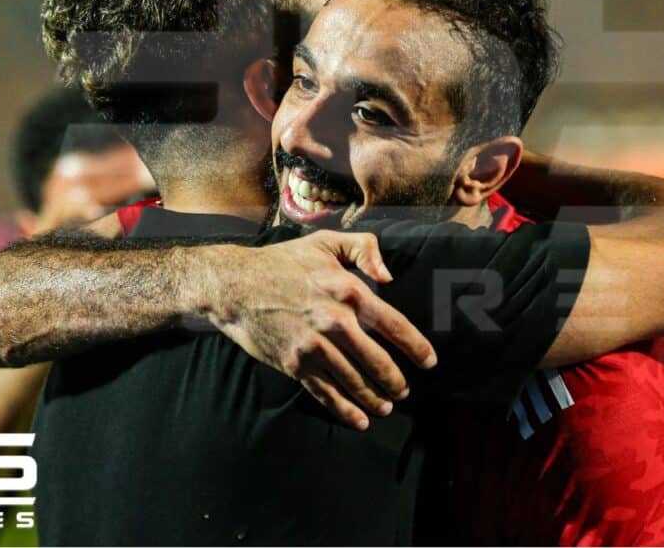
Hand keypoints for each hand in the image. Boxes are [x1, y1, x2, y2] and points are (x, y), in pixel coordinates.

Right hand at [196, 230, 437, 430]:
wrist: (234, 284)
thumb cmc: (282, 261)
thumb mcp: (326, 241)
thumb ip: (365, 248)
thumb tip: (389, 277)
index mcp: (348, 291)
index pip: (394, 325)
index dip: (416, 346)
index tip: (429, 361)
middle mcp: (335, 322)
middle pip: (378, 361)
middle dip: (396, 381)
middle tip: (404, 391)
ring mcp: (314, 346)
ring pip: (355, 381)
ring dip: (374, 399)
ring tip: (386, 407)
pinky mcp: (294, 364)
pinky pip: (326, 393)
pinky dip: (345, 410)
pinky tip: (359, 420)